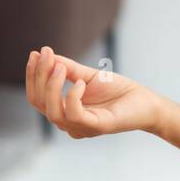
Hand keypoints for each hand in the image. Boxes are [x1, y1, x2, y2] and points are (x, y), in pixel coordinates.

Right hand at [25, 46, 162, 137]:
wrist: (146, 101)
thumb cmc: (119, 91)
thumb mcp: (88, 76)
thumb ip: (68, 69)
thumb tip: (45, 55)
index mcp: (64, 111)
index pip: (37, 97)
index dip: (33, 76)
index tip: (35, 53)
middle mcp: (68, 123)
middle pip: (39, 103)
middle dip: (39, 77)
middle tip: (45, 54)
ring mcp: (81, 127)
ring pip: (52, 112)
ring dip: (52, 86)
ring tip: (61, 66)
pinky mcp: (96, 127)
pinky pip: (74, 115)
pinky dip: (73, 96)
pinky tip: (81, 82)